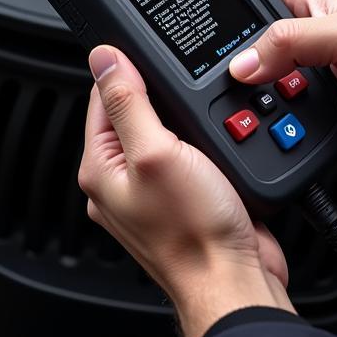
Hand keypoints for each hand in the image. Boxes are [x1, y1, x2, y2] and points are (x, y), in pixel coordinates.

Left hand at [78, 45, 295, 336]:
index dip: (128, 69)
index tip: (156, 56)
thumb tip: (105, 58)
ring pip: (168, 131)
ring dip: (191, 119)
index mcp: (100, 168)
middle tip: (189, 95)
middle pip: (136, 111)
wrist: (235, 280)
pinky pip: (193, 154)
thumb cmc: (194, 233)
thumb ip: (129, 102)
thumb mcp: (157, 152)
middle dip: (164, 96)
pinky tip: (222, 142)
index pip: (102, 96)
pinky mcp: (187, 198)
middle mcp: (121, 181)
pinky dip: (208, 142)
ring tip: (209, 121)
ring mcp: (154, 191)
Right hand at [229, 0, 336, 168]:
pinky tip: (271, 134)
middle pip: (240, 52)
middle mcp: (300, 45)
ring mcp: (303, 85)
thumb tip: (244, 61)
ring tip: (253, 108)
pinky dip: (268, 135)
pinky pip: (273, 129)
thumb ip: (293, 41)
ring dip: (250, 105)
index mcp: (305, 9)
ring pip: (252, 94)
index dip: (219, 4)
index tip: (194, 22)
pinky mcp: (309, 122)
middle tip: (226, 81)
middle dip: (228, 68)